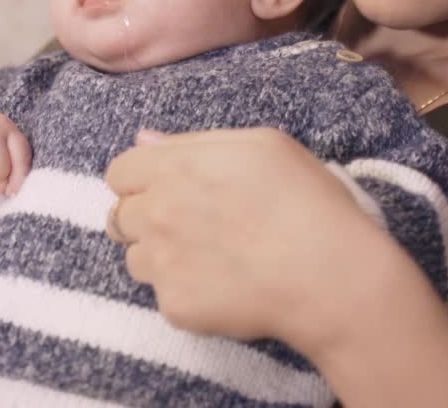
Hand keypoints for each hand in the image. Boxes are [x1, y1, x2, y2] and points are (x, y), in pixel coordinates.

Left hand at [105, 127, 388, 348]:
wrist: (328, 275)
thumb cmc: (305, 201)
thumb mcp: (263, 145)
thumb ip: (193, 142)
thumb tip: (145, 140)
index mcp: (175, 167)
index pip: (119, 172)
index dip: (141, 180)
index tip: (169, 189)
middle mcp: (156, 213)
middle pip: (121, 216)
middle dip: (149, 218)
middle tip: (193, 225)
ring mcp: (162, 263)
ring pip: (136, 259)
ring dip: (161, 257)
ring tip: (210, 258)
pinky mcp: (174, 306)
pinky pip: (163, 296)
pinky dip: (186, 292)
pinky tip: (223, 286)